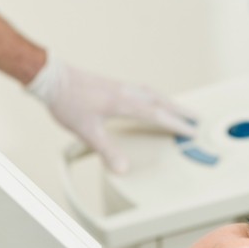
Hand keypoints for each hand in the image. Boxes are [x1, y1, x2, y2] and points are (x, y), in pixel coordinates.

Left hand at [27, 53, 195, 173]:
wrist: (51, 78)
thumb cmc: (68, 102)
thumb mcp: (87, 131)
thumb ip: (107, 150)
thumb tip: (122, 169)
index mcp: (124, 104)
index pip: (157, 115)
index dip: (176, 124)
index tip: (191, 130)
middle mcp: (126, 92)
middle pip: (161, 101)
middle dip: (180, 110)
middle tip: (197, 117)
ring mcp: (121, 86)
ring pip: (153, 93)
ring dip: (169, 102)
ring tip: (179, 109)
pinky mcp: (114, 85)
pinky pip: (143, 90)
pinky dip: (155, 96)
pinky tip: (150, 100)